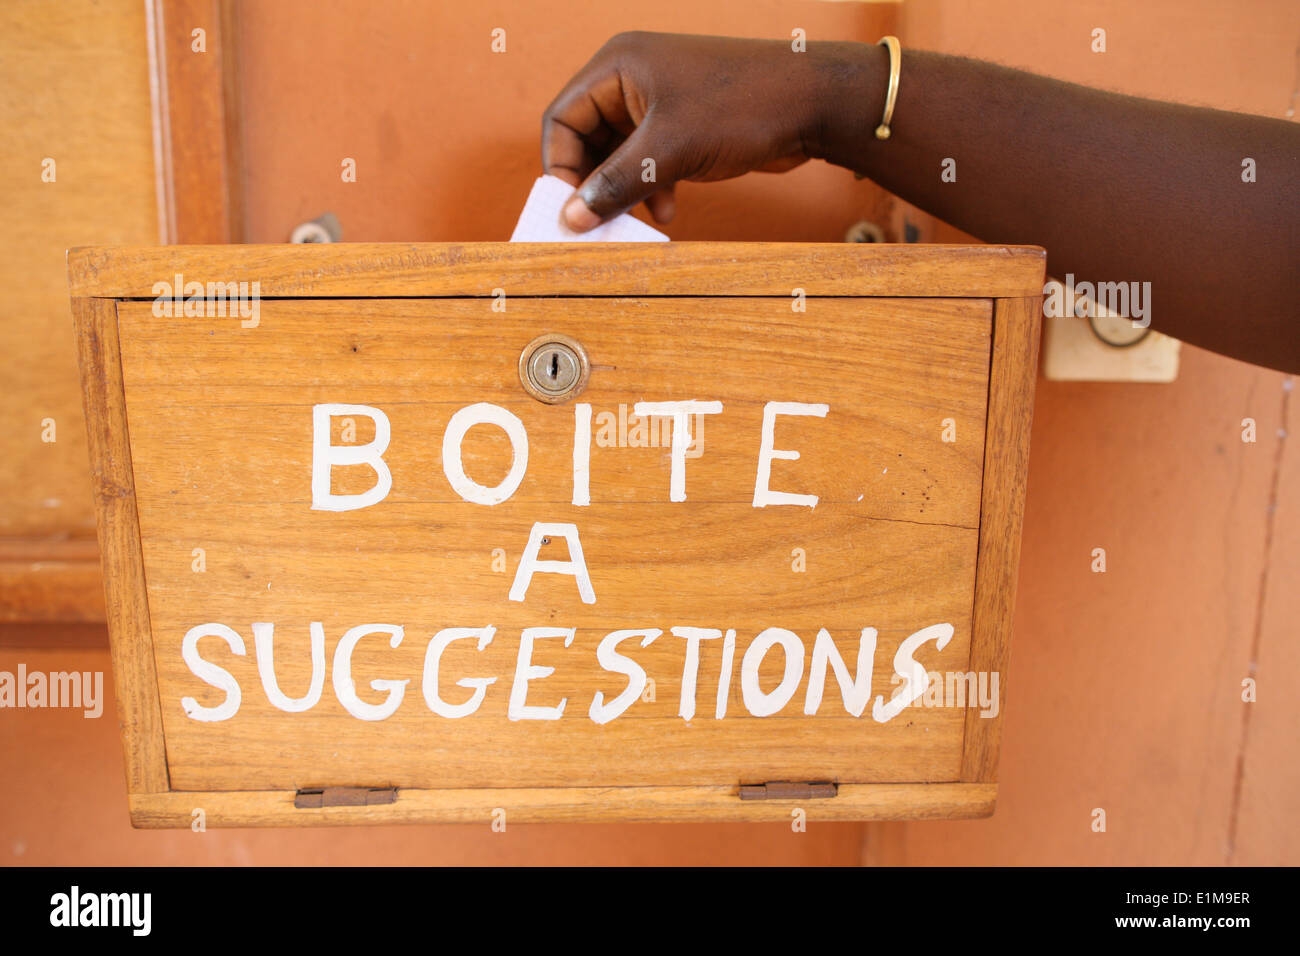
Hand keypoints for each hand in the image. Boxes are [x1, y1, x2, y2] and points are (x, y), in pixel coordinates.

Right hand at [541, 32, 860, 230]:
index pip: (563, 118)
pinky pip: (647, 163)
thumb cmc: (743, 106)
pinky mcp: (682, 127)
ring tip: (636, 221)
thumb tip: (571, 217)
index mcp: (618, 66)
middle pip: (587, 140)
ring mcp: (658, 104)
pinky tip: (667, 210)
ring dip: (624, 192)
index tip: (569, 209)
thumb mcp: (669, 150)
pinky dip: (650, 189)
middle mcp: (632, 80)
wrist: (812, 104)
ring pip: (618, 157)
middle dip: (593, 184)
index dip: (561, 166)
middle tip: (597, 224)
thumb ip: (616, 184)